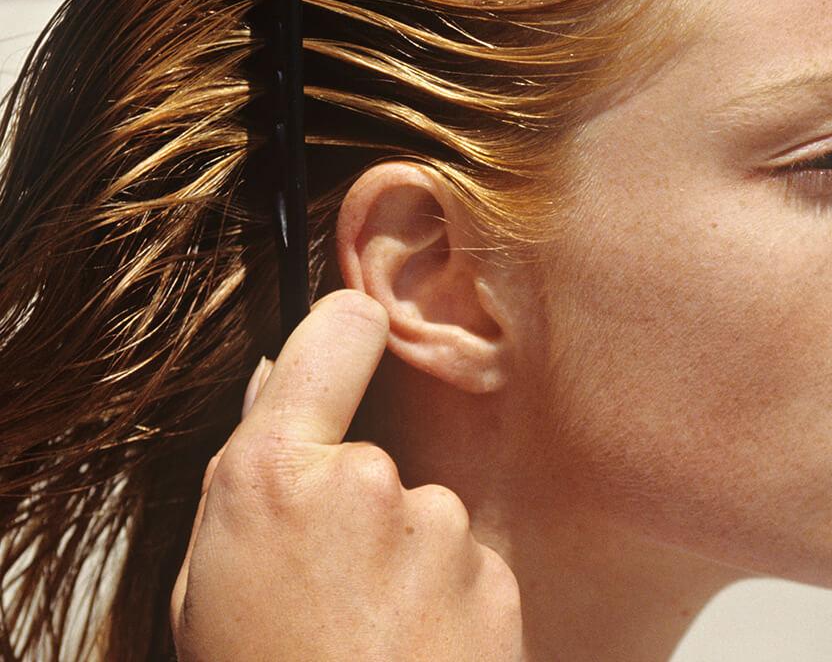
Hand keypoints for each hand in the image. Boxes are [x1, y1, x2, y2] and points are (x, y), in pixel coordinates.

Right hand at [170, 289, 522, 660]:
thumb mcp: (209, 583)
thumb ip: (248, 477)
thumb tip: (278, 388)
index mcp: (276, 474)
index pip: (336, 331)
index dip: (343, 330)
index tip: (351, 332)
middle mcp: (369, 481)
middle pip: (369, 450)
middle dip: (353, 498)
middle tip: (325, 583)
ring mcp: (439, 526)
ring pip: (417, 511)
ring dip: (398, 555)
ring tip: (365, 632)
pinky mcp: (492, 572)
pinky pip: (460, 559)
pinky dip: (440, 594)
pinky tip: (407, 649)